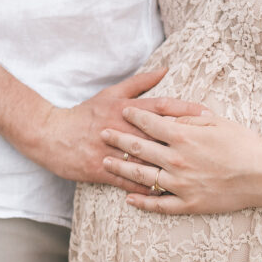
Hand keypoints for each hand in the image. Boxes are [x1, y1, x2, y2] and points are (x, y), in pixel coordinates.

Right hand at [29, 69, 209, 193]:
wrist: (51, 135)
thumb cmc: (85, 114)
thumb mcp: (111, 94)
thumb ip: (140, 83)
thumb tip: (166, 69)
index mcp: (125, 109)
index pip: (161, 107)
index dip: (185, 111)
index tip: (207, 115)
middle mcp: (121, 129)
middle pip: (158, 134)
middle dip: (185, 140)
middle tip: (210, 146)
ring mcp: (111, 151)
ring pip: (145, 159)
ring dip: (169, 167)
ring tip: (194, 173)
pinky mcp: (101, 169)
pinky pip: (128, 180)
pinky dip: (146, 187)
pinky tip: (165, 193)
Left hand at [99, 107, 261, 213]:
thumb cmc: (246, 145)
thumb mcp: (218, 122)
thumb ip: (190, 117)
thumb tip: (169, 115)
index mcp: (184, 136)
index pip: (150, 123)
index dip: (134, 116)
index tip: (122, 112)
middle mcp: (177, 160)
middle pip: (139, 148)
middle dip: (118, 139)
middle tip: (102, 134)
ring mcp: (181, 184)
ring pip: (142, 176)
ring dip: (121, 168)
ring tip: (106, 163)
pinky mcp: (189, 204)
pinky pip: (159, 205)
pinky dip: (142, 202)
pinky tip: (129, 198)